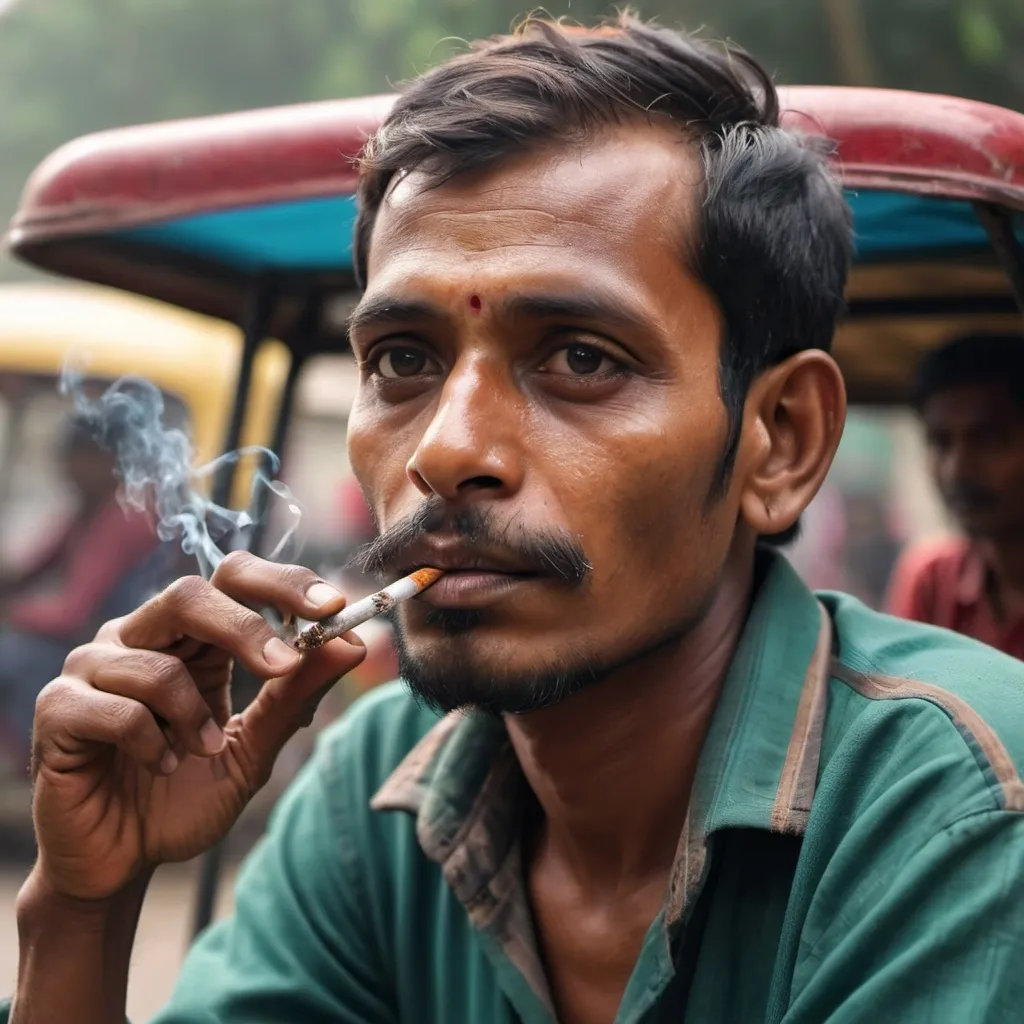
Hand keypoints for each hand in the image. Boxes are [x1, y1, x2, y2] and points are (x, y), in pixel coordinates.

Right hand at [28, 552, 365, 901]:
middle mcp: (139, 638)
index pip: (233, 579)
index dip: (283, 583)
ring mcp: (93, 668)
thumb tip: (351, 644)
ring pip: (156, 664)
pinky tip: (160, 767)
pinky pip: (118, 710)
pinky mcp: (59, 710)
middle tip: (286, 665)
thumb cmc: (186, 795)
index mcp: (190, 638)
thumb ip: (295, 696)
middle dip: (245, 627)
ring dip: (194, 717)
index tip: (333, 605)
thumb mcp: (254, 747)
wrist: (125, 860)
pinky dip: (153, 745)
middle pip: (190, 594)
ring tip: (201, 752)